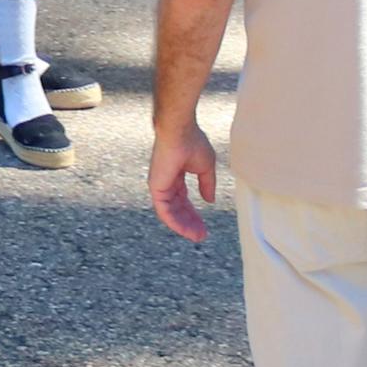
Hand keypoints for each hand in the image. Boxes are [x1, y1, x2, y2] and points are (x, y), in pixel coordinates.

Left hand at [149, 117, 220, 242]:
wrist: (179, 131)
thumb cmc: (192, 141)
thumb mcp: (205, 166)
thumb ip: (207, 184)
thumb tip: (209, 200)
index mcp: (175, 175)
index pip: (183, 199)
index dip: (193, 213)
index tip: (203, 226)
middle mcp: (165, 181)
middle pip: (177, 208)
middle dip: (189, 223)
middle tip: (201, 235)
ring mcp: (159, 185)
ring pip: (170, 213)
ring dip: (183, 226)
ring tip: (196, 236)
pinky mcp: (156, 187)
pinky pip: (164, 211)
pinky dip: (174, 222)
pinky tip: (185, 230)